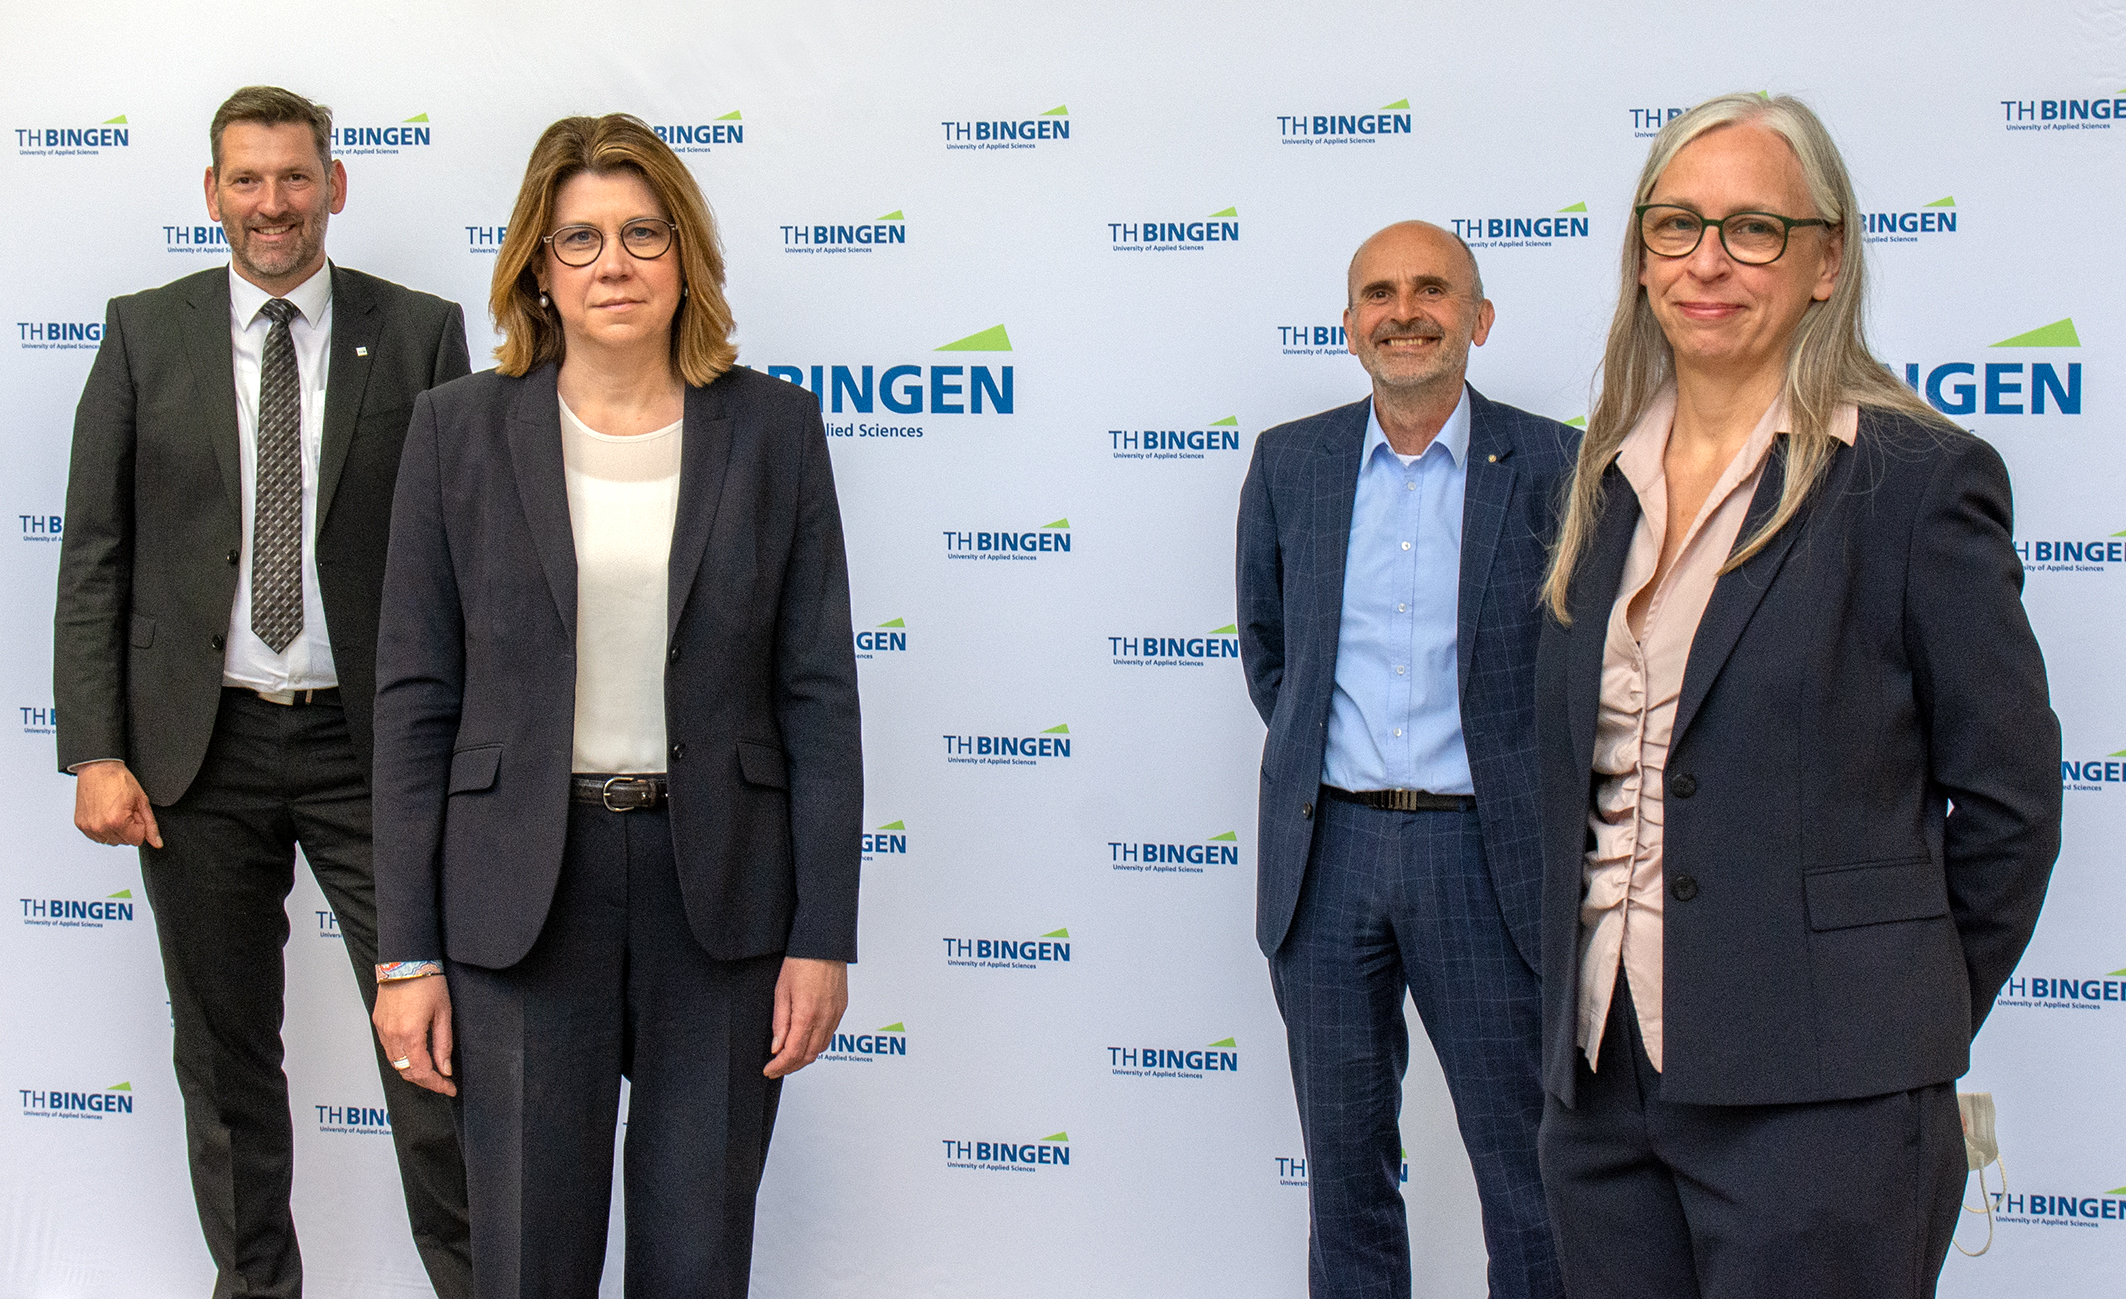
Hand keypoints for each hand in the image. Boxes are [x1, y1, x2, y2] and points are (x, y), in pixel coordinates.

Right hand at [74, 761, 162, 847]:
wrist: (98, 768)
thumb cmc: (118, 780)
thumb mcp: (141, 801)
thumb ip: (151, 825)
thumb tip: (157, 843)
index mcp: (117, 821)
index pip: (137, 840)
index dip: (139, 826)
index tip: (134, 812)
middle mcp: (101, 827)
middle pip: (124, 841)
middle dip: (128, 827)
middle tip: (123, 809)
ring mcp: (89, 827)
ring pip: (111, 840)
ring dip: (116, 829)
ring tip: (113, 810)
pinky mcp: (81, 825)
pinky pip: (98, 837)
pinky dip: (104, 828)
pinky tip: (104, 813)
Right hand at [374, 975, 456, 1096]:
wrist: (406, 960)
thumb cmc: (428, 981)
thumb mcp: (444, 1013)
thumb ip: (443, 1044)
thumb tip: (445, 1068)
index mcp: (410, 1034)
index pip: (422, 1072)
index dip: (437, 1084)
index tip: (449, 1087)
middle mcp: (392, 1035)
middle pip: (406, 1072)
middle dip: (425, 1080)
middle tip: (442, 1081)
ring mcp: (383, 1029)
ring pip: (395, 1063)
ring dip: (412, 1070)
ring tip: (431, 1069)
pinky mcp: (379, 1023)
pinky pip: (388, 1049)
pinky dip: (402, 1057)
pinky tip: (415, 1054)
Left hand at [765, 957, 847, 1078]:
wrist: (823, 944)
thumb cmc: (801, 961)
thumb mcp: (781, 992)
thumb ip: (780, 1022)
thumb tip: (777, 1046)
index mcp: (807, 1014)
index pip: (793, 1053)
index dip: (780, 1066)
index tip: (770, 1070)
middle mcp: (825, 1017)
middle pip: (809, 1055)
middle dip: (791, 1066)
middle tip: (777, 1068)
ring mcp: (835, 1014)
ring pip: (821, 1047)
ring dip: (804, 1057)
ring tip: (789, 1057)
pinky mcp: (841, 1009)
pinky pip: (829, 1034)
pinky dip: (816, 1044)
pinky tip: (806, 1041)